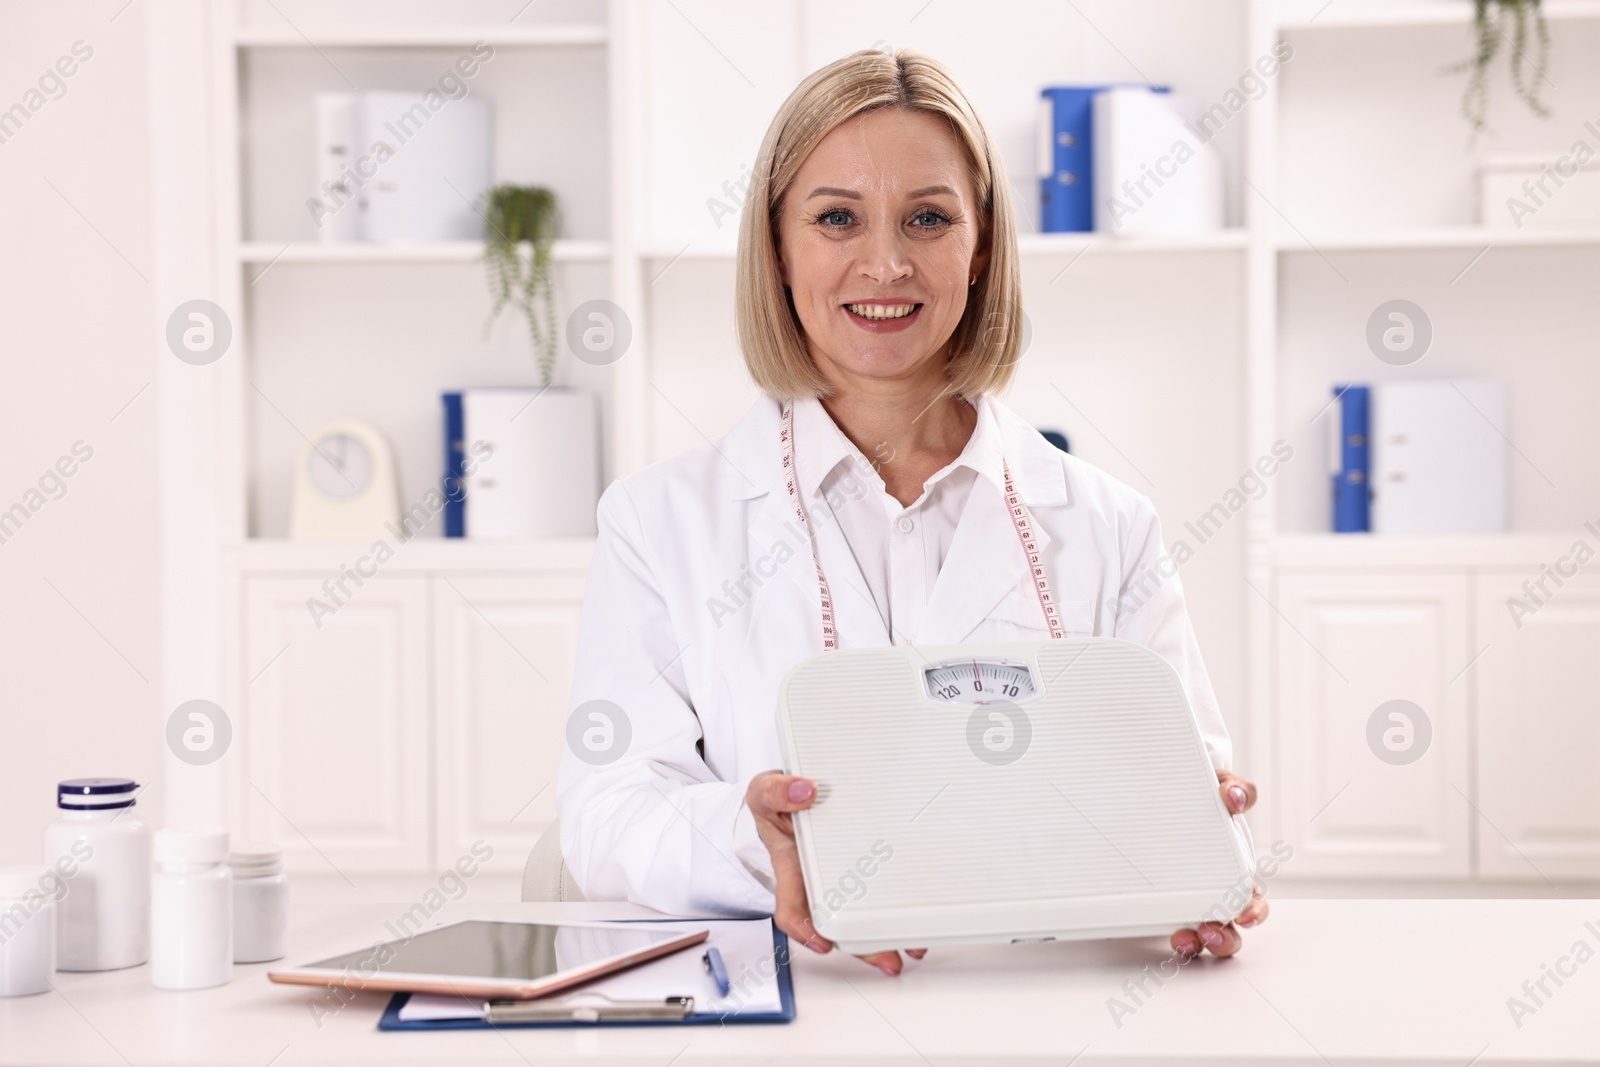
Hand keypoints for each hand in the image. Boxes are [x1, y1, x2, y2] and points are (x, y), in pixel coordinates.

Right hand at [745, 770, 925, 975]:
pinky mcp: (860, 863)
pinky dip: (895, 902)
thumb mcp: (764, 792)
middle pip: (837, 923)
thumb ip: (776, 792)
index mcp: (791, 866)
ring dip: (882, 934)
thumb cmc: (775, 801)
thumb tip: (804, 792)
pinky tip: (917, 909)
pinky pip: (877, 887)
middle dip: (860, 946)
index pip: (791, 906)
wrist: (789, 795)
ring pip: (860, 913)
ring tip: (911, 946)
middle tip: (887, 959)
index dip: (805, 930)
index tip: (823, 943)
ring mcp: (839, 875)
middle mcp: (816, 879)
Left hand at [1169, 769, 1267, 958]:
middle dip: (1223, 939)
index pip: (1252, 900)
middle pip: (1230, 930)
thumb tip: (1235, 798)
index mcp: (1235, 872)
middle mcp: (1216, 892)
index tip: (1244, 917)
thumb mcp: (1220, 785)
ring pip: (1202, 936)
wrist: (1164, 789)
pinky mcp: (1162, 901)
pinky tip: (1160, 930)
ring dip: (1196, 944)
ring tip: (1182, 941)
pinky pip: (1169, 924)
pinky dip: (1170, 933)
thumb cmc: (1202, 796)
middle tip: (1208, 932)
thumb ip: (1235, 788)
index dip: (1253, 913)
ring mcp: (1189, 899)